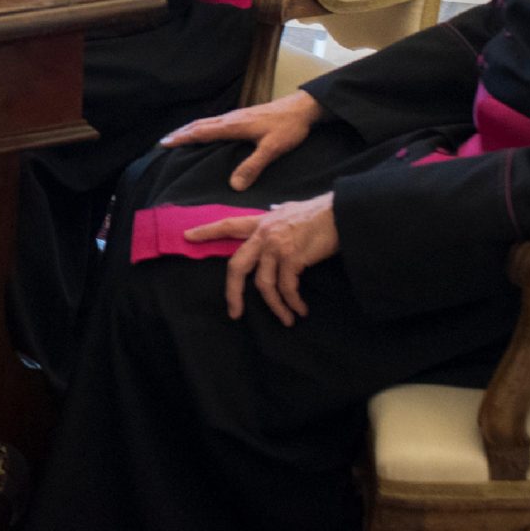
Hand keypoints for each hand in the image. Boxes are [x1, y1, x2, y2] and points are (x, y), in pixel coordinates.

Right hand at [160, 89, 321, 190]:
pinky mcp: (243, 117)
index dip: (183, 138)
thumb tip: (234, 186)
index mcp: (234, 126)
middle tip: (163, 142)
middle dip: (180, 133)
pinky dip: (202, 127)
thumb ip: (253, 166)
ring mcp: (236, 116)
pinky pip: (215, 122)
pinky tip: (205, 132)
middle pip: (200, 125)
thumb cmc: (288, 128)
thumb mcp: (272, 149)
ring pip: (207, 122)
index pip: (202, 132)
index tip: (164, 143)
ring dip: (190, 128)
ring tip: (177, 136)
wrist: (302, 108)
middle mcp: (231, 119)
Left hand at [185, 192, 339, 323]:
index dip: (207, 231)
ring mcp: (276, 246)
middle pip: (237, 266)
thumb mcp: (290, 211)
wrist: (342, 213)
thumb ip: (277, 219)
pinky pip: (286, 288)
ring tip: (286, 319)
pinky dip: (292, 302)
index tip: (187, 237)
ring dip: (275, 306)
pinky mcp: (292, 258)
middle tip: (234, 312)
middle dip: (233, 292)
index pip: (228, 225)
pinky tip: (299, 310)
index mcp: (261, 223)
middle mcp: (264, 234)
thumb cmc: (319, 214)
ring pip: (263, 284)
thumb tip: (274, 213)